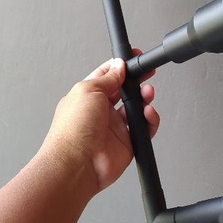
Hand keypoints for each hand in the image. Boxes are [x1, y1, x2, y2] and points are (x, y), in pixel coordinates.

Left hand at [43, 52, 159, 193]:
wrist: (77, 164)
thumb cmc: (73, 130)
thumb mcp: (88, 90)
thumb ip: (107, 77)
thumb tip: (119, 66)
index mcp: (88, 95)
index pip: (107, 75)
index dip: (120, 66)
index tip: (132, 58)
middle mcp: (101, 111)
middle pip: (124, 91)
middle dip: (136, 81)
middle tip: (147, 74)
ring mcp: (114, 127)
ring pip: (136, 108)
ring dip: (144, 99)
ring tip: (148, 93)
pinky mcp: (127, 142)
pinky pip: (144, 128)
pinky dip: (150, 119)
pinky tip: (148, 113)